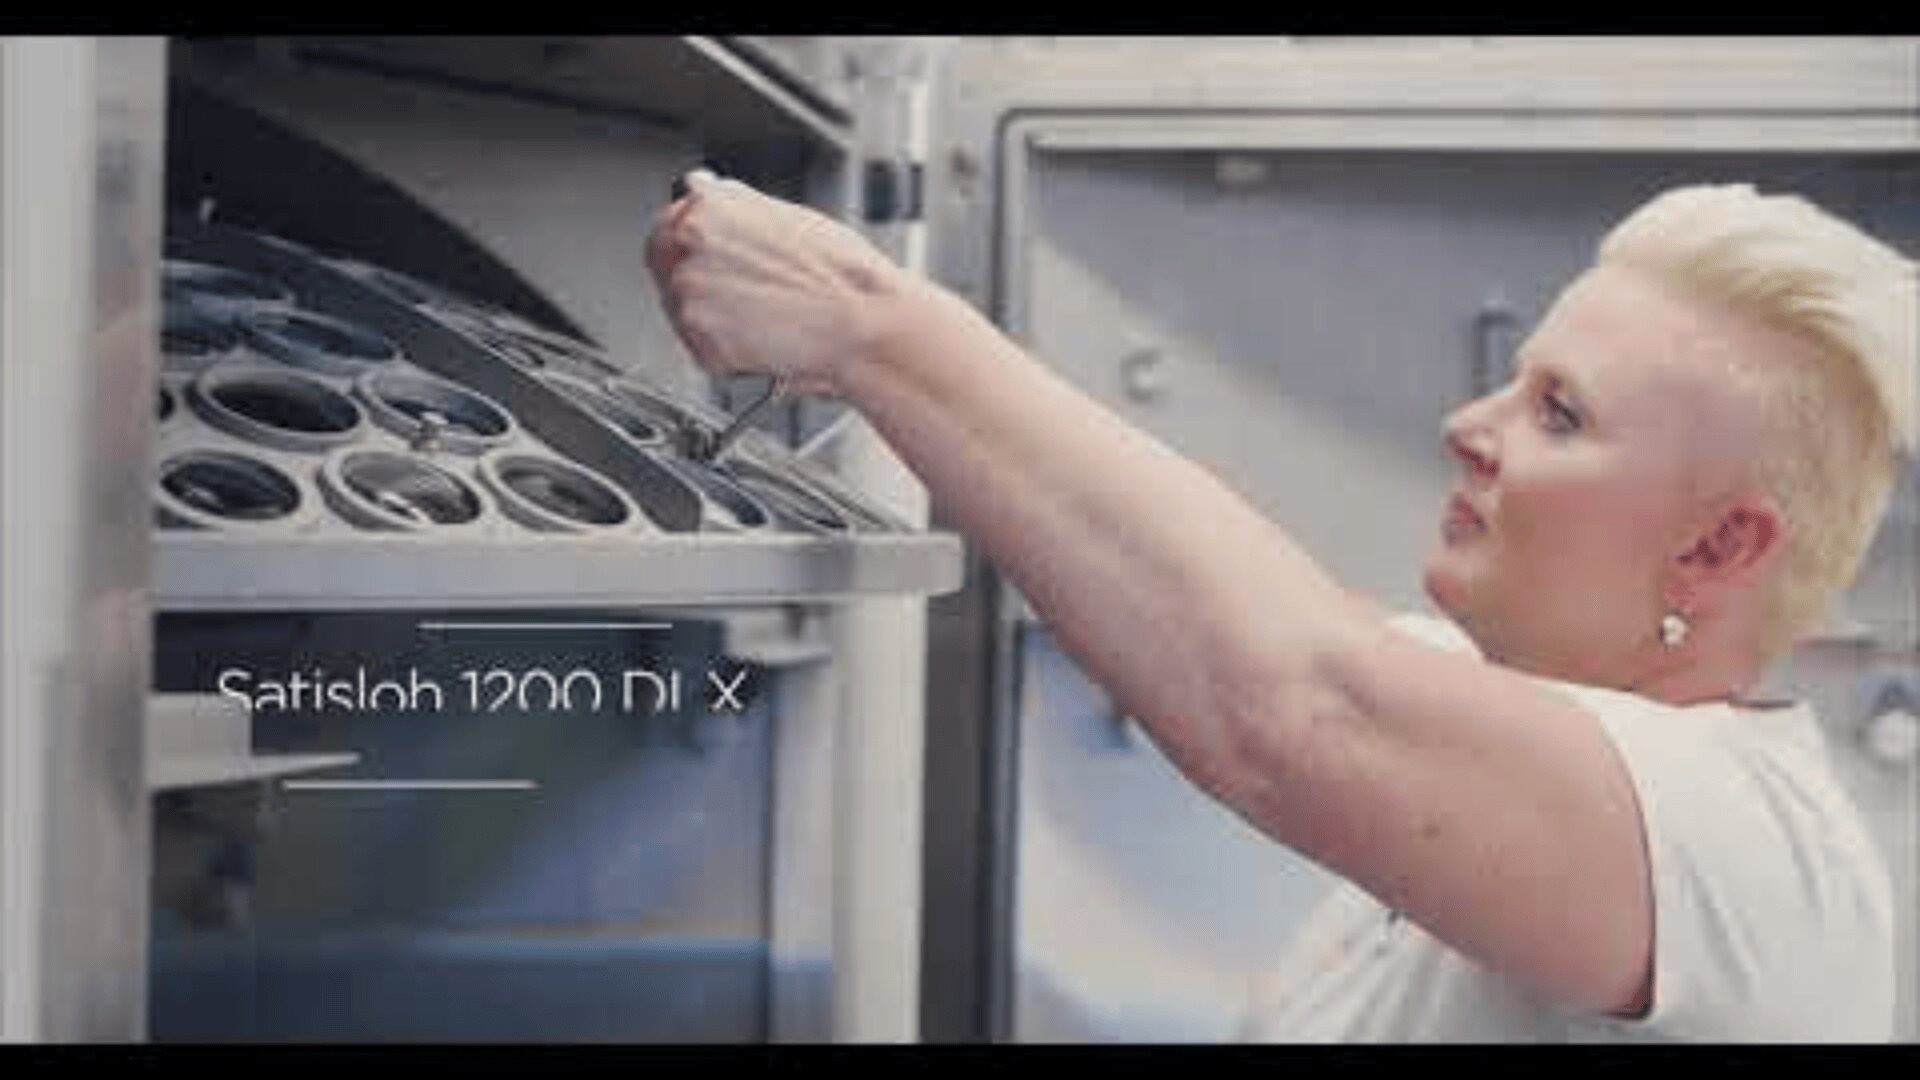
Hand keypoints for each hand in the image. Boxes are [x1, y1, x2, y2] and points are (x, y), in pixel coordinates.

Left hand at [646, 169, 905, 396]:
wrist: (863, 324)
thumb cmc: (842, 273)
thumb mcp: (786, 213)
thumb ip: (733, 203)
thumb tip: (702, 188)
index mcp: (708, 207)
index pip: (669, 224)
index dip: (690, 246)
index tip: (709, 260)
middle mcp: (689, 245)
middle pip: (665, 267)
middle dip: (695, 280)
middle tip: (737, 296)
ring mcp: (690, 295)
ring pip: (683, 311)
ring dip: (712, 318)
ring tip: (765, 319)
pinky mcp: (701, 342)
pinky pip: (702, 349)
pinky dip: (727, 352)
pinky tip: (765, 340)